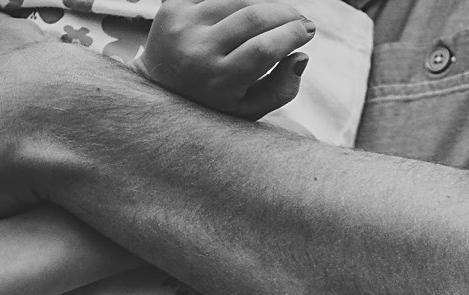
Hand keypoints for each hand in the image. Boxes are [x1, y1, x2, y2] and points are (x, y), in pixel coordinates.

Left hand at [140, 0, 313, 118]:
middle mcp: (197, 50)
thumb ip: (280, 90)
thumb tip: (301, 56)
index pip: (264, 48)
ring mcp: (182, 23)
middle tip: (300, 20)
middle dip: (286, 13)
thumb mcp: (248, 110)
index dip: (292, 34)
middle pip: (254, 17)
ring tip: (278, 14)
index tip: (308, 30)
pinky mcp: (172, 4)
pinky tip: (253, 7)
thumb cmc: (213, 101)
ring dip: (266, 2)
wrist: (159, 88)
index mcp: (217, 80)